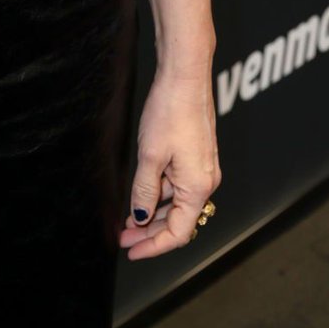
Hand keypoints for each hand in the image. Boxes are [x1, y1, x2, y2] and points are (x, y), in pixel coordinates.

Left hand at [119, 66, 220, 260]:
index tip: (131, 251)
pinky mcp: (196, 155)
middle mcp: (205, 181)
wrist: (185, 76)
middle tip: (123, 237)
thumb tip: (139, 217)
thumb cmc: (171, 112)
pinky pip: (178, 185)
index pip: (178, 233)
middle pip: (178, 220)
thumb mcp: (150, 156)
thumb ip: (144, 191)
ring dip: (152, 213)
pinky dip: (159, 194)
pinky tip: (141, 193)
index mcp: (198, 187)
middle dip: (149, 232)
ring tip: (126, 219)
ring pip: (177, 203)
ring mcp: (202, 168)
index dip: (153, 246)